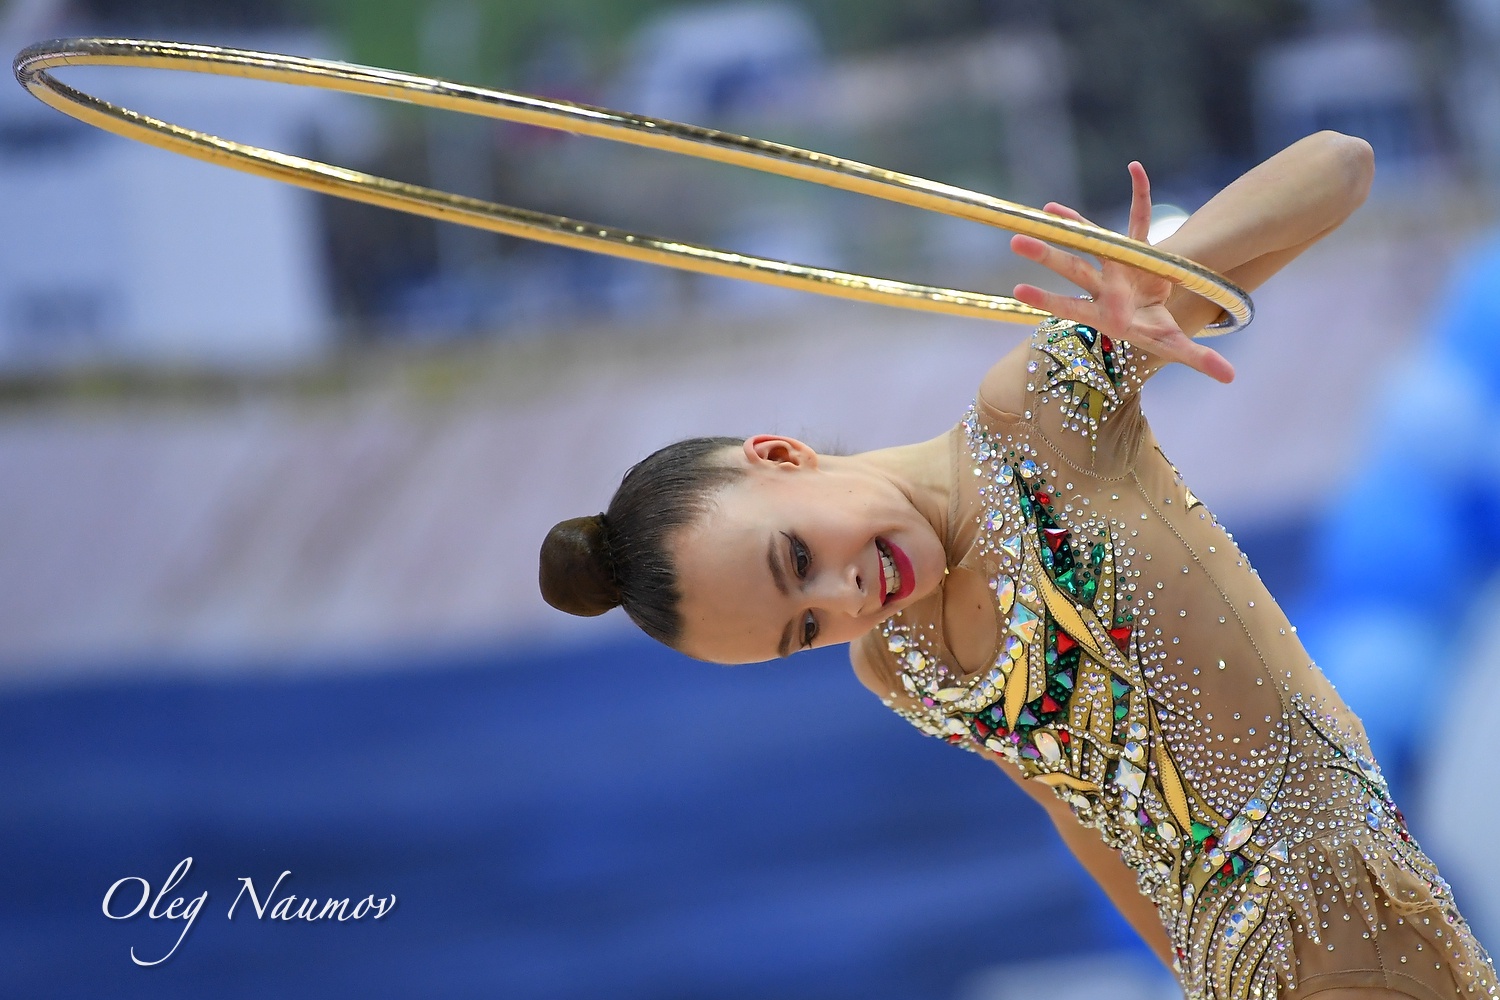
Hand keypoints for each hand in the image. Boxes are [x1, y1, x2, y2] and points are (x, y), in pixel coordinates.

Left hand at [1008, 162, 1234, 383]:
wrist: (1152, 316)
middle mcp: (1104, 287)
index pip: (1070, 307)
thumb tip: (1231, 378)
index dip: (1046, 299)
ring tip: (1046, 209)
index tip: (1018, 290)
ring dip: (1071, 224)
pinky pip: (1138, 219)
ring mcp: (1115, 266)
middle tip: (1016, 242)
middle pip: (1073, 269)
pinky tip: (1135, 167)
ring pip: (1091, 242)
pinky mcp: (1133, 249)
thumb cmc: (1154, 333)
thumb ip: (1199, 360)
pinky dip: (1140, 196)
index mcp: (1105, 314)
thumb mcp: (1175, 347)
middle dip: (1047, 256)